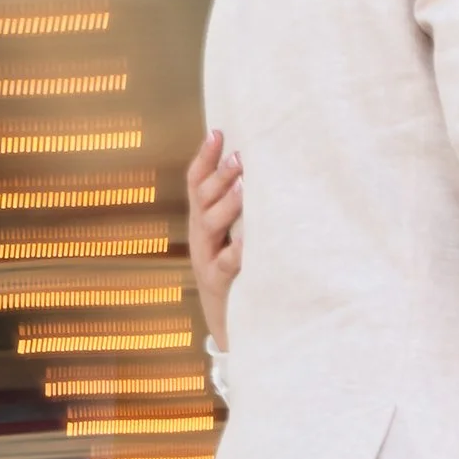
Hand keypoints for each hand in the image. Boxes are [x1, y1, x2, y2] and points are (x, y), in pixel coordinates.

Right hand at [187, 127, 242, 346]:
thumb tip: (262, 172)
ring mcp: (206, 260)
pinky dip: (237, 251)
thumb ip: (243, 210)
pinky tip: (249, 241)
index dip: (204, 157)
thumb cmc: (241, 274)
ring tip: (246, 188)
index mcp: (204, 222)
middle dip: (219, 176)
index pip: (197, 183)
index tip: (217, 132)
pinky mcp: (219, 284)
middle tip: (239, 157)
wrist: (234, 326)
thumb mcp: (236, 237)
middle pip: (202, 199)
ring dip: (227, 204)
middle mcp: (201, 238)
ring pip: (210, 225)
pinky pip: (227, 264)